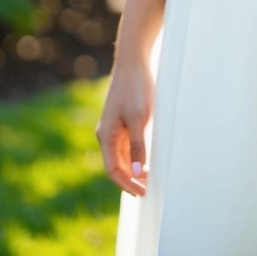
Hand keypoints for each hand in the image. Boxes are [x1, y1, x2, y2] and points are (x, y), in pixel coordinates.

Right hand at [95, 58, 154, 196]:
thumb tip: (136, 173)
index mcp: (106, 136)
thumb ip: (138, 146)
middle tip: (150, 189)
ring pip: (122, 157)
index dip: (127, 185)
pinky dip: (136, 156)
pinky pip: (126, 145)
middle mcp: (107, 134)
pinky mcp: (122, 121)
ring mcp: (114, 128)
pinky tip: (147, 160)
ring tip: (150, 179)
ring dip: (134, 170)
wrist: (133, 61)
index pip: (113, 170)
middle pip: (117, 166)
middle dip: (131, 180)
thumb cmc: (135, 88)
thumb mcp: (139, 118)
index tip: (143, 193)